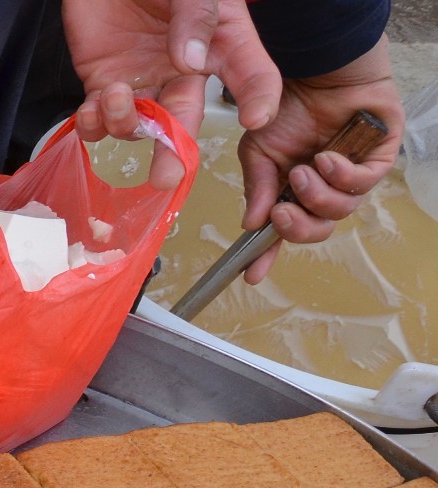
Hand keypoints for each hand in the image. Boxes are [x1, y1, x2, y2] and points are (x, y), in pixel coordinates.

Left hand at [63, 0, 280, 187]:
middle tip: (167, 176)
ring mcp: (142, 80)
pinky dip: (94, 124)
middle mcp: (183, 70)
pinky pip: (100, 119)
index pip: (250, 76)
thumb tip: (190, 63)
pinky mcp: (104, 83)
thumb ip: (196, 16)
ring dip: (125, 123)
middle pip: (185, 119)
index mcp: (219, 42)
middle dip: (175, 150)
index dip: (258, 98)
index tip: (257, 118)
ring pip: (139, 125)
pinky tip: (92, 108)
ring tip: (116, 95)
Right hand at [235, 37, 403, 282]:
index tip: (252, 274)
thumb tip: (252, 224)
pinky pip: (362, 184)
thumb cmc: (289, 106)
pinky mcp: (378, 160)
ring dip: (317, 196)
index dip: (268, 254)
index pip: (283, 230)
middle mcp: (323, 189)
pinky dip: (342, 176)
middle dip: (297, 226)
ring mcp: (352, 176)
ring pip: (339, 211)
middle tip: (281, 211)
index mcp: (292, 190)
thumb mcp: (258, 151)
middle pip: (317, 230)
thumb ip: (258, 187)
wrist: (319, 70)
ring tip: (304, 169)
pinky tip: (327, 158)